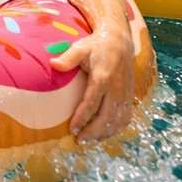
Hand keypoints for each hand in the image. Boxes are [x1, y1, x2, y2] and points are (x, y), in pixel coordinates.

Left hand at [51, 26, 134, 140]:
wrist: (119, 41)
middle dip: (92, 132)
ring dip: (105, 133)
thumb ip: (68, 58)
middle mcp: (116, 89)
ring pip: (118, 121)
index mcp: (102, 79)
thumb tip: (53, 64)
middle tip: (79, 140)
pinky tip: (106, 133)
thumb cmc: (96, 45)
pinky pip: (126, 117)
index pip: (91, 105)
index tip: (72, 130)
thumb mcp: (80, 48)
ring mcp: (124, 94)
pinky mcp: (129, 96)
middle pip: (106, 118)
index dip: (81, 119)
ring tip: (90, 140)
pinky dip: (117, 128)